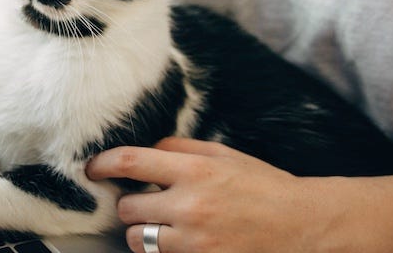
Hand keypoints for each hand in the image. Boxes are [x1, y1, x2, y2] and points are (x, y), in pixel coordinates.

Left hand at [86, 137, 332, 252]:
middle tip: (146, 202)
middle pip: (128, 208)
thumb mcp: (223, 155)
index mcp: (195, 171)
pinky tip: (180, 240)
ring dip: (142, 232)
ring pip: (137, 239)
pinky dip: (163, 250)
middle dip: (131, 204)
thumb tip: (147, 149)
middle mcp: (190, 206)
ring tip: (163, 225)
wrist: (300, 223)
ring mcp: (194, 240)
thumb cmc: (262, 185)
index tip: (92, 168)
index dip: (103, 164)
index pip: (131, 163)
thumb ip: (181, 150)